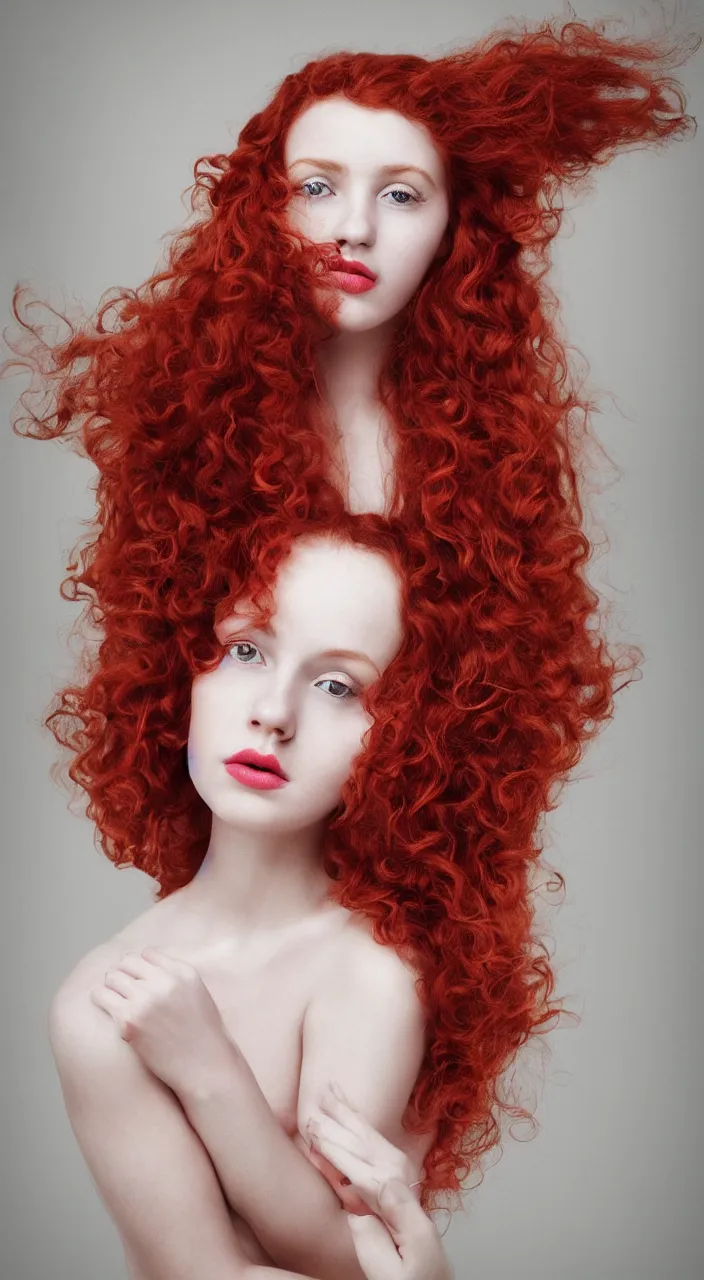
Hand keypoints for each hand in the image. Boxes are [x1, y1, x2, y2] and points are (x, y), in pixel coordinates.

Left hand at [90, 947, 236, 1096]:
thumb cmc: (201, 1033)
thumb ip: (175, 976)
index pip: (147, 954)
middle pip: (126, 962)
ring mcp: (146, 1000)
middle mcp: (164, 982)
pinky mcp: (129, 1021)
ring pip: (111, 976)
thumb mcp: (196, 992)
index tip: (137, 979)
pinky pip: (101, 996)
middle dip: (122, 973)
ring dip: (110, 985)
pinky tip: (107, 1006)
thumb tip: (145, 968)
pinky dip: (100, 998)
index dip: (139, 967)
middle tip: (121, 988)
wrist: (205, 1065)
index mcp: (182, 972)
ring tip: (114, 997)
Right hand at [307, 1084, 452, 1279]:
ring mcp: (404, 1181)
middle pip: (369, 1148)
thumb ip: (374, 1246)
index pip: (366, 1176)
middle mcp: (406, 1187)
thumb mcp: (393, 1276)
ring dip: (348, 1114)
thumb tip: (355, 1213)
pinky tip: (348, 1111)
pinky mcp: (398, 1181)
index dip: (339, 1155)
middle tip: (313, 1106)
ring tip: (328, 1091)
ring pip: (372, 1140)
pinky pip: (376, 1144)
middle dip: (340, 1126)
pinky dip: (359, 1124)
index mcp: (404, 1211)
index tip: (314, 1136)